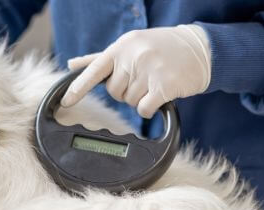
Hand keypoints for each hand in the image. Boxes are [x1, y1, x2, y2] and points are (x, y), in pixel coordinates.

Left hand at [60, 24, 211, 117]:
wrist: (198, 49)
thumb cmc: (161, 47)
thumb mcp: (130, 45)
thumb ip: (100, 58)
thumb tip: (72, 64)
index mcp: (122, 46)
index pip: (94, 70)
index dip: (78, 87)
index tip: (65, 101)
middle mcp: (133, 56)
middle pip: (115, 92)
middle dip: (126, 91)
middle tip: (143, 78)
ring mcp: (149, 70)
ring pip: (130, 102)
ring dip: (141, 98)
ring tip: (154, 82)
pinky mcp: (164, 86)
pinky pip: (144, 110)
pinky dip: (150, 108)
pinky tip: (160, 95)